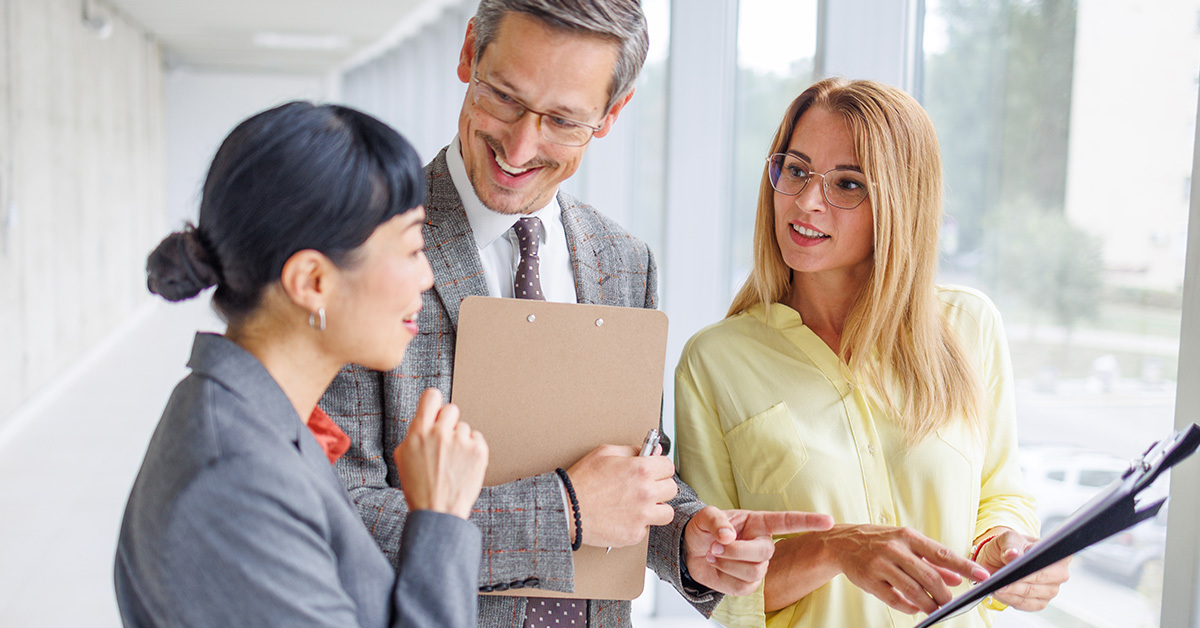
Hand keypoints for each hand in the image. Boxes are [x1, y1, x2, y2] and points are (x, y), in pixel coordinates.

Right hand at [393, 388, 488, 519]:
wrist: (438, 512)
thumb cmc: (419, 488)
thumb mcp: (404, 458)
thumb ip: (414, 434)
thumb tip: (424, 418)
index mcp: (419, 433)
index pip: (431, 397)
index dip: (434, 402)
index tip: (436, 409)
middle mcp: (440, 433)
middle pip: (451, 409)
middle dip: (448, 423)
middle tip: (445, 442)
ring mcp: (461, 441)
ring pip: (464, 427)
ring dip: (460, 440)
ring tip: (452, 462)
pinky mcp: (479, 450)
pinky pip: (477, 438)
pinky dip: (472, 449)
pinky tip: (463, 465)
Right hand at [566, 444, 676, 547]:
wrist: (566, 509)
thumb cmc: (582, 481)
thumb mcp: (605, 453)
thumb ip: (632, 450)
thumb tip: (653, 451)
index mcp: (641, 470)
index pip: (669, 467)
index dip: (660, 468)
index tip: (654, 471)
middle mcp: (646, 493)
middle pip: (671, 489)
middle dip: (660, 487)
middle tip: (645, 488)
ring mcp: (642, 515)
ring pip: (666, 513)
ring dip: (656, 509)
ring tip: (640, 506)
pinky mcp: (634, 534)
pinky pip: (647, 529)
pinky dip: (638, 525)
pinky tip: (624, 517)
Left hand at [683, 507, 833, 595]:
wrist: (691, 550)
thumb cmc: (704, 529)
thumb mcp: (705, 517)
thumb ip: (716, 521)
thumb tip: (728, 535)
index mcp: (759, 523)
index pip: (788, 522)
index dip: (809, 521)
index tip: (829, 522)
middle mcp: (764, 544)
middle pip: (764, 553)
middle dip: (736, 551)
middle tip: (714, 545)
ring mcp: (758, 565)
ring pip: (754, 571)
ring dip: (727, 563)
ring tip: (713, 553)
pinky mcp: (749, 584)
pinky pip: (743, 587)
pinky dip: (724, 576)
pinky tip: (718, 566)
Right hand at [824, 524, 990, 614]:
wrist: (841, 542)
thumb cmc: (878, 541)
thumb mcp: (906, 543)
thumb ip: (932, 561)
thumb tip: (957, 578)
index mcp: (908, 536)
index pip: (942, 553)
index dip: (964, 566)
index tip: (983, 576)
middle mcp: (895, 549)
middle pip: (929, 576)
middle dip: (944, 595)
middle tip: (950, 603)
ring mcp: (881, 564)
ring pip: (913, 590)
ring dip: (929, 604)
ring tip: (936, 610)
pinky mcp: (869, 579)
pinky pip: (895, 599)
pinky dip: (909, 607)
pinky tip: (915, 609)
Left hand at [974, 527, 1070, 610]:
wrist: (1001, 559)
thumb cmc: (1010, 546)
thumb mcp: (1007, 538)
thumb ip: (1010, 545)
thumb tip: (1013, 555)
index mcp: (1056, 552)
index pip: (1051, 559)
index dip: (1035, 564)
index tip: (1017, 566)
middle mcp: (1059, 573)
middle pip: (1040, 578)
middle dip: (1018, 580)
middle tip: (1000, 581)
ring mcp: (1051, 590)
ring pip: (1031, 593)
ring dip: (1011, 591)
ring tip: (995, 586)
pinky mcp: (1040, 602)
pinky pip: (1025, 604)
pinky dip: (1010, 598)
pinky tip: (999, 593)